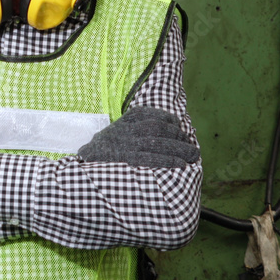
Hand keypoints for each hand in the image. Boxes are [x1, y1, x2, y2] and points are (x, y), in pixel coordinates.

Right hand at [77, 107, 199, 168]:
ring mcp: (126, 143)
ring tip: (193, 156)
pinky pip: (150, 158)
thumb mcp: (123, 130)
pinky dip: (167, 160)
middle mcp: (128, 128)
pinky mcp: (125, 158)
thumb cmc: (111, 148)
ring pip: (158, 142)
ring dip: (179, 149)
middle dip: (179, 138)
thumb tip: (173, 132)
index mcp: (129, 118)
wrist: (86, 161)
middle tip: (192, 149)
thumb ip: (141, 127)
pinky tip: (180, 164)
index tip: (181, 131)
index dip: (173, 123)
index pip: (157, 116)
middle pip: (160, 128)